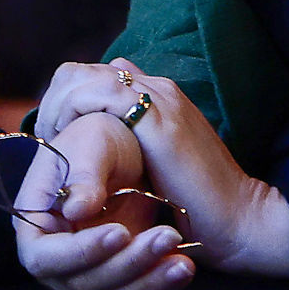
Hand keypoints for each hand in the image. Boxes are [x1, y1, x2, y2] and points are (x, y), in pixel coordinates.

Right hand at [9, 92, 195, 289]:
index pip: (43, 257)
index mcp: (37, 223)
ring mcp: (85, 273)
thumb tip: (76, 210)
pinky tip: (182, 269)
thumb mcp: (93, 142)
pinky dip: (158, 287)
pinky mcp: (115, 280)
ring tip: (182, 263)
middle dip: (127, 265)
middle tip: (167, 236)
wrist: (129, 149)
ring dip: (147, 283)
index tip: (119, 231)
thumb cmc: (100, 139)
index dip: (79, 252)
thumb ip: (84, 173)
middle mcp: (56, 257)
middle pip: (83, 283)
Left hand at [29, 57, 288, 280]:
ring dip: (56, 109)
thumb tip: (99, 153)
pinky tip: (67, 143)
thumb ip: (133, 151)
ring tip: (53, 145)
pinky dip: (71, 112)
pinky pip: (97, 93)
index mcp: (158, 97)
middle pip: (80, 70)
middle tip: (49, 144)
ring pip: (82, 75)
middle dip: (53, 104)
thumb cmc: (199, 206)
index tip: (56, 142)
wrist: (240, 219)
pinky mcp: (158, 119)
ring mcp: (159, 99)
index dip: (64, 104)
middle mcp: (158, 88)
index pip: (93, 76)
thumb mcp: (157, 170)